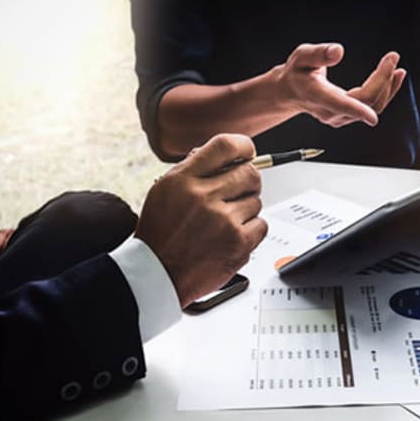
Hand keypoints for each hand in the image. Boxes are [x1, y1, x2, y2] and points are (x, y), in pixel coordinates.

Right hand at [135, 134, 267, 306]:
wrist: (158, 273)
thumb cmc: (161, 235)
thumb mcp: (165, 191)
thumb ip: (194, 171)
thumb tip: (227, 158)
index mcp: (184, 180)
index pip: (225, 147)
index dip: (243, 147)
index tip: (247, 152)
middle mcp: (204, 197)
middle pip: (249, 173)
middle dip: (248, 181)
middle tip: (238, 192)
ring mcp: (224, 221)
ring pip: (256, 201)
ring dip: (246, 209)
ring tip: (224, 222)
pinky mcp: (238, 243)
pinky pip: (261, 224)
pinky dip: (251, 230)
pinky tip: (231, 236)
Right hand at [276, 43, 405, 127]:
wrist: (292, 92)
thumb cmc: (297, 73)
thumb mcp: (302, 57)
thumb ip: (318, 53)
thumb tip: (338, 51)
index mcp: (318, 96)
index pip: (340, 105)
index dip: (356, 111)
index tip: (371, 117)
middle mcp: (331, 112)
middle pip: (365, 102)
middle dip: (382, 80)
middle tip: (392, 57)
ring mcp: (341, 117)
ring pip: (372, 106)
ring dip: (388, 87)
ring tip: (397, 66)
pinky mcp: (349, 116)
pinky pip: (372, 107)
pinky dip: (386, 92)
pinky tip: (394, 77)